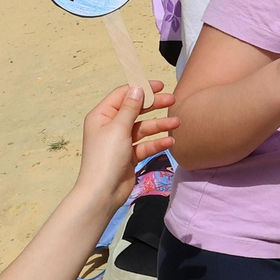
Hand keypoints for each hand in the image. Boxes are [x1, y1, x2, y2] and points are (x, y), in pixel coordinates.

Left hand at [76, 82, 177, 213]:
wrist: (103, 192)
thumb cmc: (106, 157)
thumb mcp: (118, 128)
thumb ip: (130, 107)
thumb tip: (137, 88)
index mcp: (102, 115)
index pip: (123, 95)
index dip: (141, 89)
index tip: (160, 86)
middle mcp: (110, 126)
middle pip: (135, 110)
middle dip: (154, 106)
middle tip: (173, 100)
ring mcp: (120, 141)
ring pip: (143, 128)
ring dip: (159, 125)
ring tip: (177, 123)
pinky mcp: (129, 156)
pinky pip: (145, 145)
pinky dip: (156, 143)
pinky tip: (170, 142)